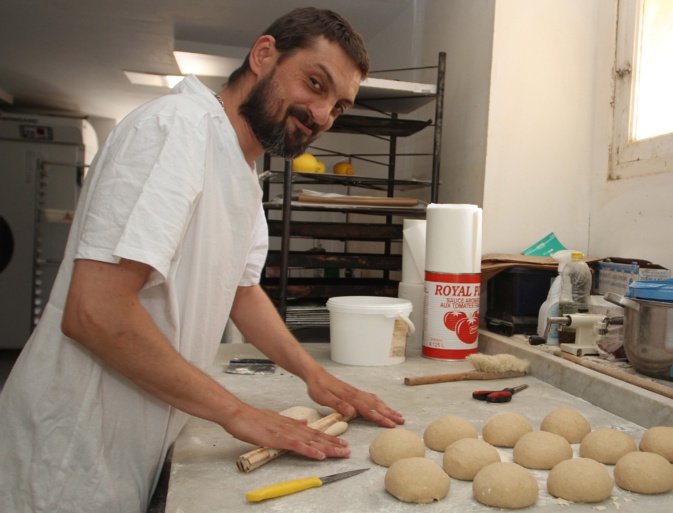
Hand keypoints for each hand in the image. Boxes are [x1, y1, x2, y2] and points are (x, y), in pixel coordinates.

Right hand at [220, 402, 350, 460]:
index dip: (329, 438)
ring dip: (328, 447)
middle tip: (348, 450)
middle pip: (317, 437)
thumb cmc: (253, 419)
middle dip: (334, 444)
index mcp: (292, 424)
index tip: (341, 442)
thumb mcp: (275, 419)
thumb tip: (304, 423)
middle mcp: (293, 428)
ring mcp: (287, 433)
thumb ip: (291, 422)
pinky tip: (320, 455)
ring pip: (312, 441)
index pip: (314, 433)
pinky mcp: (279, 438)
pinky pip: (298, 446)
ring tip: (341, 452)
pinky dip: (310, 450)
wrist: (240, 415)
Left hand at [305, 368, 404, 427]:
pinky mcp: (353, 391)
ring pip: (375, 401)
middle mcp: (355, 394)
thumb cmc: (317, 387)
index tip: (391, 425)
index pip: (368, 410)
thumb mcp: (323, 398)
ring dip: (387, 408)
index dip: (380, 418)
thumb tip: (351, 412)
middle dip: (389, 414)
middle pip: (376, 406)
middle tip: (401, 421)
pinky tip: (382, 404)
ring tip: (397, 414)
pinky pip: (370, 397)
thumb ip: (338, 405)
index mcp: (349, 398)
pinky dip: (379, 402)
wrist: (315, 374)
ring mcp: (355, 392)